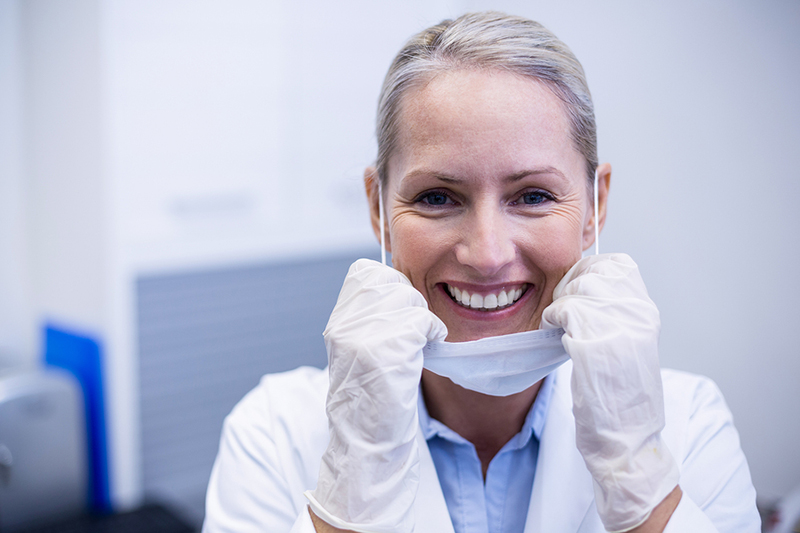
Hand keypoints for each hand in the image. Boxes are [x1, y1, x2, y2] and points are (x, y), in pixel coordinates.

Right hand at [306, 259, 446, 532]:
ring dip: (422, 319)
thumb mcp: (362, 351)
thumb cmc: (374, 401)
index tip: (399, 314)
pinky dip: (433, 332)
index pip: (365, 272)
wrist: (368, 446)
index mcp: (338, 324)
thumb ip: (374, 318)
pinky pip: (423, 320)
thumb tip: (399, 285)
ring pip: (409, 298)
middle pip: (391, 281)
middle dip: (409, 302)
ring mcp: (363, 337)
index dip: (390, 287)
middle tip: (412, 333)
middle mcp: (345, 326)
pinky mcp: (387, 350)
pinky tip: (427, 350)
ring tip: (418, 344)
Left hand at [542, 254, 678, 531]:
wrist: (625, 439)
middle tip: (563, 308)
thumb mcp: (625, 344)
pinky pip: (564, 309)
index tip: (577, 290)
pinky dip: (553, 317)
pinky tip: (553, 332)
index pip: (618, 264)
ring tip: (559, 322)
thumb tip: (583, 284)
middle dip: (572, 285)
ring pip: (579, 287)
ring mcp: (619, 328)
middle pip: (595, 271)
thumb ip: (611, 312)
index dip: (591, 271)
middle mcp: (638, 316)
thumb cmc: (619, 396)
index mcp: (646, 314)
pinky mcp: (596, 343)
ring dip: (561, 301)